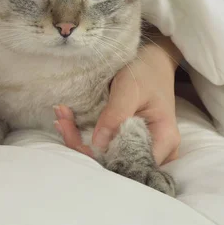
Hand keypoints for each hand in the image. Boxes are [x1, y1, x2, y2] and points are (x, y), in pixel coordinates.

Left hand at [54, 40, 181, 164]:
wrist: (152, 61)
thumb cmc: (145, 72)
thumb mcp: (130, 89)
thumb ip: (116, 115)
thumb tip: (98, 144)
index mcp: (163, 140)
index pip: (131, 163)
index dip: (101, 157)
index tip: (76, 138)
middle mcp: (155, 150)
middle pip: (115, 162)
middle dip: (83, 146)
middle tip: (61, 122)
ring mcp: (141, 147)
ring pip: (105, 155)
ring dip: (78, 139)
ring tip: (60, 118)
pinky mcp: (127, 140)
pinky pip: (103, 145)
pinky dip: (82, 135)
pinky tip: (66, 121)